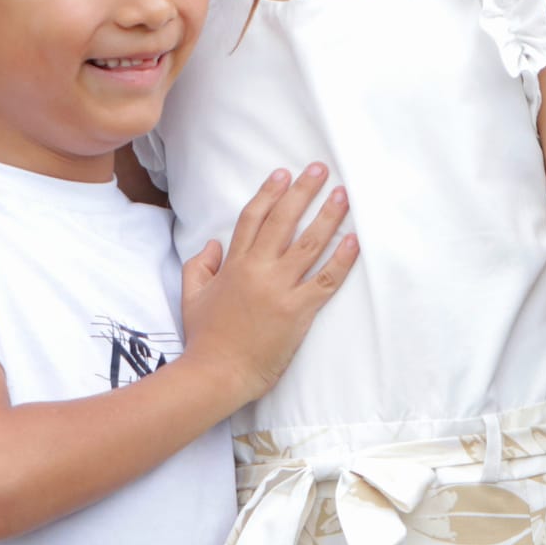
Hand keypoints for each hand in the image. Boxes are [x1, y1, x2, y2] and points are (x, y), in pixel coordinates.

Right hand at [180, 163, 358, 399]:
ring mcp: (279, 289)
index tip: (283, 174)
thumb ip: (200, 265)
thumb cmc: (204, 339)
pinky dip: (342, 259)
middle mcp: (258, 270)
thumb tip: (213, 243)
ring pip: (309, 244)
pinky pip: (325, 279)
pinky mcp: (298, 311)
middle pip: (284, 221)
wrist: (215, 375)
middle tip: (320, 170)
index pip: (253, 218)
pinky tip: (354, 240)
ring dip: (328, 216)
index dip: (269, 193)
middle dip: (303, 191)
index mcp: (234, 265)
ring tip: (343, 195)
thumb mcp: (192, 296)